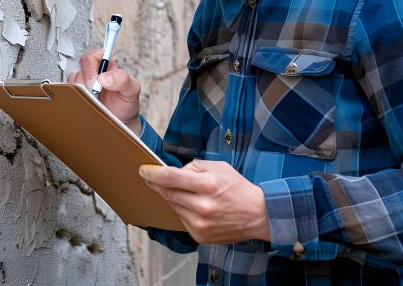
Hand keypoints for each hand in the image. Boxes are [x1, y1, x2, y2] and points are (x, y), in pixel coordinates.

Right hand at [69, 49, 141, 134]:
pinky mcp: (77, 96)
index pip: (93, 56)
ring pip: (73, 82)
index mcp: (107, 66)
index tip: (96, 81)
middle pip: (80, 69)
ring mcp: (84, 85)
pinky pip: (70, 94)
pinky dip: (76, 100)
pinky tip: (87, 105)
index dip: (91, 67)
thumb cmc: (125, 104)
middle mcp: (94, 73)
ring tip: (94, 101)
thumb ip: (123, 79)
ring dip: (82, 93)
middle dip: (86, 82)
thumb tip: (104, 78)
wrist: (120, 122)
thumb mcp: (132, 90)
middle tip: (95, 94)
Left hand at [139, 160, 270, 243]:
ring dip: (174, 197)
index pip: (171, 178)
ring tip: (187, 193)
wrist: (258, 215)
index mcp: (207, 185)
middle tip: (151, 178)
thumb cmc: (239, 189)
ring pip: (173, 206)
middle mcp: (202, 206)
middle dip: (157, 184)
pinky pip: (181, 219)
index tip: (143, 170)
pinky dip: (183, 210)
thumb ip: (194, 167)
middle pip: (168, 193)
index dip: (153, 173)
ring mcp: (200, 223)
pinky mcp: (199, 236)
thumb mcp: (219, 167)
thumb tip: (175, 172)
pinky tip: (195, 207)